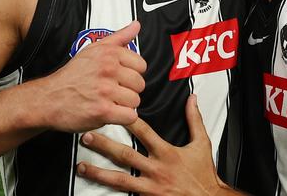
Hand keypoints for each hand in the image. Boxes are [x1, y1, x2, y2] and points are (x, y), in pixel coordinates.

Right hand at [37, 21, 146, 132]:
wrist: (49, 98)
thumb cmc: (71, 76)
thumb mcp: (93, 49)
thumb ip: (119, 37)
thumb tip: (136, 25)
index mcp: (108, 54)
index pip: (141, 65)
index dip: (132, 73)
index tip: (121, 77)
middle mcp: (108, 70)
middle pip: (139, 84)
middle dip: (129, 90)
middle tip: (114, 91)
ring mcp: (105, 91)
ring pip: (136, 101)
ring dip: (125, 105)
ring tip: (110, 101)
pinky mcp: (103, 111)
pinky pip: (130, 116)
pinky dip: (123, 118)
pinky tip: (111, 112)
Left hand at [77, 95, 236, 195]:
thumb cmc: (204, 173)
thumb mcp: (202, 144)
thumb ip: (194, 120)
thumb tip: (192, 99)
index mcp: (167, 153)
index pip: (144, 133)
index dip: (129, 121)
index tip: (115, 111)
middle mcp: (155, 170)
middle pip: (125, 155)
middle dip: (105, 145)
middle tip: (87, 137)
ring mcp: (150, 187)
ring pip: (119, 179)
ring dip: (99, 172)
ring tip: (82, 166)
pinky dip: (111, 193)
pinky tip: (94, 190)